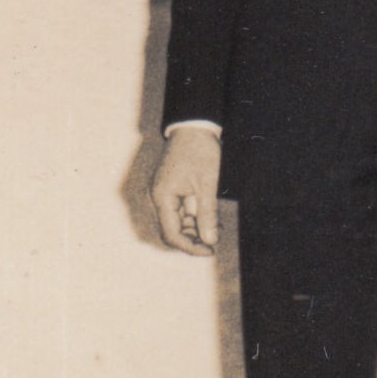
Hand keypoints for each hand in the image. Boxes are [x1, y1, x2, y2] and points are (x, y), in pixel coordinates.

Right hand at [148, 126, 220, 255]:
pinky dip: (196, 217)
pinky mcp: (172, 189)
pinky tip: (212, 219)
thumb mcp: (207, 184)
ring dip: (196, 229)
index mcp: (163, 197)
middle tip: (214, 244)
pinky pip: (181, 210)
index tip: (210, 251)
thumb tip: (210, 241)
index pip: (171, 234)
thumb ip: (207, 213)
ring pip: (178, 222)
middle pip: (172, 231)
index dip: (190, 247)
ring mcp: (165, 193)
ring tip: (217, 229)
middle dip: (193, 240)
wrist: (194, 126)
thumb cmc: (199, 151)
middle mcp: (160, 198)